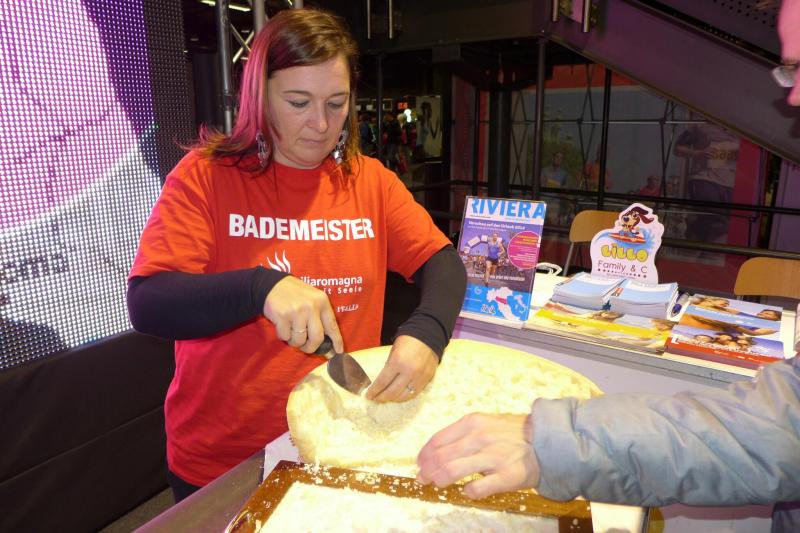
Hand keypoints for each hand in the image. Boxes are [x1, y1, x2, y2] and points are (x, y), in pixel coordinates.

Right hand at [263, 276, 343, 353]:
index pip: (332, 325)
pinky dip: (283, 335)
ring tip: (291, 330)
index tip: (338, 351)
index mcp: (322, 301)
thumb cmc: (295, 294)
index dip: (336, 341)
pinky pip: (285, 337)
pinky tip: (281, 325)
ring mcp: (297, 311)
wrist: (271, 284)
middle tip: (306, 347)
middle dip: (311, 347)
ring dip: (294, 341)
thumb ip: (320, 316)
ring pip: (300, 340)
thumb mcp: (313, 298)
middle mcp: (311, 306)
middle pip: (317, 338)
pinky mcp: (282, 316)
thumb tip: (327, 341)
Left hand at [365, 335, 437, 402]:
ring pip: (404, 396)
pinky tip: (398, 396)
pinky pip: (414, 393)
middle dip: (381, 398)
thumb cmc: (408, 341)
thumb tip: (381, 382)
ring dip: (393, 399)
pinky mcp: (427, 380)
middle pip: (392, 392)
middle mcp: (409, 372)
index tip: (368, 395)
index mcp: (397, 362)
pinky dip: (405, 396)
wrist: (429, 335)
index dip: (374, 391)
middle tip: (375, 398)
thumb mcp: (393, 351)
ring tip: (386, 398)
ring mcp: (419, 377)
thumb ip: (388, 367)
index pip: (383, 382)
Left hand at [416, 413, 539, 499]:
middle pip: (441, 457)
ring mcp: (493, 456)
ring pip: (453, 470)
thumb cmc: (511, 433)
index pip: (437, 440)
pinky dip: (468, 491)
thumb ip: (461, 435)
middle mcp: (480, 437)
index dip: (424, 455)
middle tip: (424, 479)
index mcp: (472, 423)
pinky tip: (467, 491)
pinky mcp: (507, 475)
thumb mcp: (484, 423)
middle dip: (427, 470)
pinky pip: (479, 488)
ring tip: (438, 484)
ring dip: (440, 479)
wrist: (547, 439)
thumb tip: (433, 451)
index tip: (419, 464)